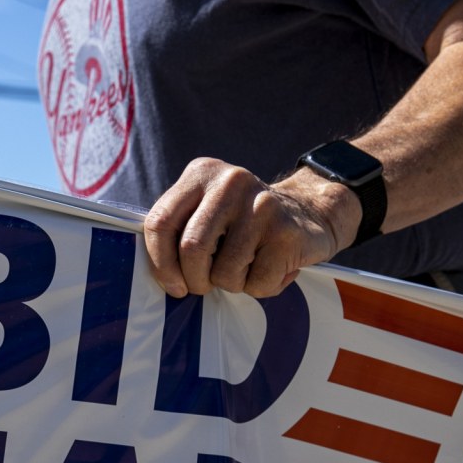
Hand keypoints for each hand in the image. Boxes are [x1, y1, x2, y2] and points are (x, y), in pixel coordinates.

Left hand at [141, 158, 360, 297]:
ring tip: (247, 268)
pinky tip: (272, 268)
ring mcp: (261, 205)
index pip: (160, 222)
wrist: (310, 213)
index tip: (173, 285)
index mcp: (201, 173)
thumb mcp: (208, 210)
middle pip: (192, 249)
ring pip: (225, 272)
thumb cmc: (245, 224)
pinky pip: (257, 282)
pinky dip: (261, 288)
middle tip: (205, 286)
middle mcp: (230, 182)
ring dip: (232, 284)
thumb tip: (152, 272)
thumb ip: (179, 229)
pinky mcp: (286, 231)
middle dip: (195, 280)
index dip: (160, 263)